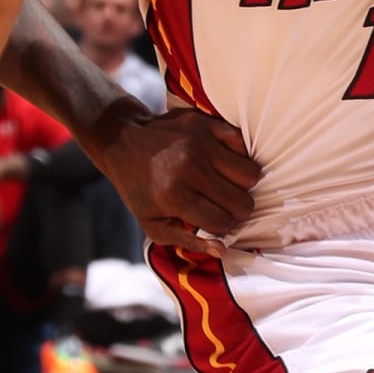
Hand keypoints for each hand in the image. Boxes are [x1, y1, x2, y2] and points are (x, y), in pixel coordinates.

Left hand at [91, 103, 260, 253]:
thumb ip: (189, 241)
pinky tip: (221, 161)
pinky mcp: (206, 123)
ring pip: (251, 174)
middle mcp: (189, 168)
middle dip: (237, 209)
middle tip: (223, 204)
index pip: (223, 222)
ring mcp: (199, 143)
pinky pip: (243, 144)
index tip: (214, 220)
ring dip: (242, 184)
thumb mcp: (153, 224)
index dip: (222, 226)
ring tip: (225, 183)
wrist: (122, 142)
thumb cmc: (140, 189)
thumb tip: (223, 249)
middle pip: (242, 202)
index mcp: (174, 197)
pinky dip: (238, 156)